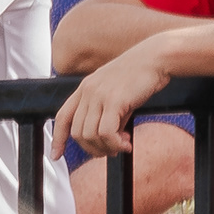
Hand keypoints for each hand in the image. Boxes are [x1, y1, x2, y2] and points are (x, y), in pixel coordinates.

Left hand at [55, 41, 174, 157]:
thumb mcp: (117, 96)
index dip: (58, 138)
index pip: (63, 117)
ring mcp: (99, 94)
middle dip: (93, 149)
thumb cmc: (141, 76)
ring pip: (90, 135)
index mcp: (85, 88)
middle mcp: (88, 90)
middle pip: (77, 133)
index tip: (56, 155)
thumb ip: (107, 117)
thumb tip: (107, 142)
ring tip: (122, 146)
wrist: (157, 58)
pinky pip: (106, 133)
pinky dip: (115, 144)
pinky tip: (127, 144)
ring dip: (107, 148)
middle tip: (111, 151)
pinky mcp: (114, 100)